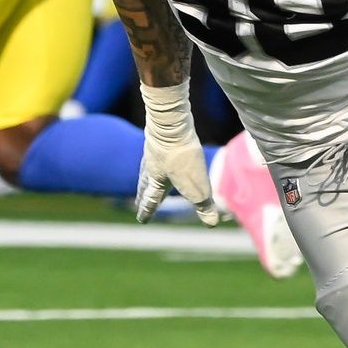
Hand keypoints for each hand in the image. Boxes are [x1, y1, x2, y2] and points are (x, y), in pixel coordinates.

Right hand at [135, 82, 219, 225]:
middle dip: (141, 194)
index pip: (151, 200)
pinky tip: (161, 148)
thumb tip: (211, 223)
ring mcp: (154, 148)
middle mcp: (151, 166)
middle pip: (144, 183)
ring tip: (148, 176)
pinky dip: (157, 153)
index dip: (147, 211)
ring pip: (148, 165)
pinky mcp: (161, 133)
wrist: (172, 124)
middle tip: (137, 201)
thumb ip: (204, 206)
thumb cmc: (182, 159)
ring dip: (147, 174)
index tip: (142, 220)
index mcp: (157, 181)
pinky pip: (157, 146)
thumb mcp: (198, 188)